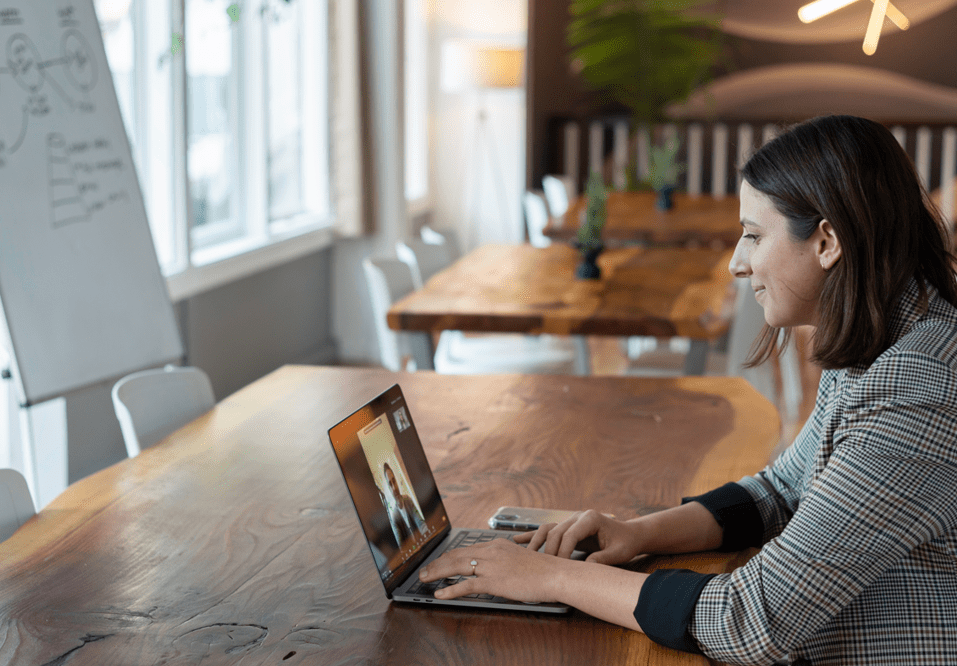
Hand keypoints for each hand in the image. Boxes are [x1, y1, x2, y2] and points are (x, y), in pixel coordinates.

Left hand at [418, 538, 569, 602]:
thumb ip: (503, 561)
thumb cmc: (543, 570)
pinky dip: (451, 589)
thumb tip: (493, 570)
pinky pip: (466, 585)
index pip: (466, 549)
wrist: (555, 574)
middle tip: (425, 570)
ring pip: (457, 567)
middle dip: (437, 563)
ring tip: (425, 579)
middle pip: (456, 555)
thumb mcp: (519, 558)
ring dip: (437, 573)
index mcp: (497, 545)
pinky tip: (440, 593)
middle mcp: (491, 551)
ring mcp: (491, 566)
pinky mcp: (494, 581)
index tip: (439, 561)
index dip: (449, 555)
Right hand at [513, 510, 643, 564]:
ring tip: (524, 556)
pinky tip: (517, 540)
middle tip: (544, 569)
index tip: (559, 568)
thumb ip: (603, 559)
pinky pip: (547, 530)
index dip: (562, 552)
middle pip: (555, 532)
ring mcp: (571, 520)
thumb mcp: (619, 553)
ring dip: (535, 542)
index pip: (569, 534)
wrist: (630, 534)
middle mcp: (578, 516)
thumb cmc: (626, 543)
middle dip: (548, 551)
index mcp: (590, 518)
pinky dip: (533, 536)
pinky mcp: (567, 527)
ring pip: (547, 529)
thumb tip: (586, 569)